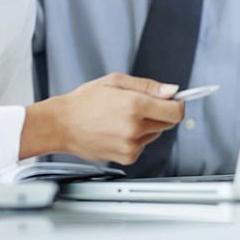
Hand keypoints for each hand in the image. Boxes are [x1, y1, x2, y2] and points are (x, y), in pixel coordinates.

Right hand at [21, 73, 183, 163]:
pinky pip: (143, 145)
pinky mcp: (126, 157)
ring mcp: (131, 145)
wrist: (62, 124)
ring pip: (155, 134)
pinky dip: (136, 138)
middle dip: (160, 112)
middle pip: (168, 123)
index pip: (175, 111)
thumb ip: (148, 86)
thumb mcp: (116, 81)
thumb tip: (171, 90)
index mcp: (135, 105)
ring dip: (147, 125)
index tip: (174, 100)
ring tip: (123, 117)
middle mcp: (135, 127)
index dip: (177, 104)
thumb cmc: (85, 101)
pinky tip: (118, 129)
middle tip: (140, 105)